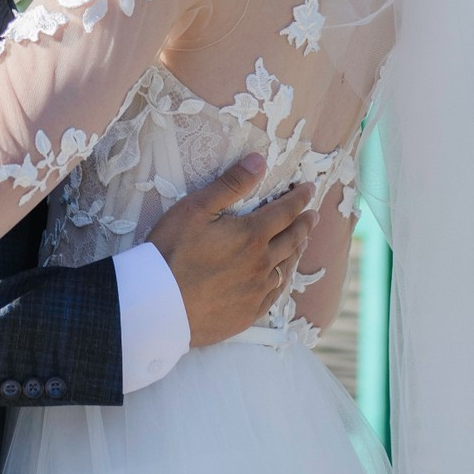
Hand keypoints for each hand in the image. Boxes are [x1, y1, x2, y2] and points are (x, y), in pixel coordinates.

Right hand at [146, 155, 318, 347]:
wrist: (160, 304)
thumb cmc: (172, 252)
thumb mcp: (196, 209)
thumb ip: (230, 185)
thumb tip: (259, 161)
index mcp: (251, 235)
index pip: (284, 212)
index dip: (299, 198)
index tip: (309, 189)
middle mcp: (261, 263)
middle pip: (292, 239)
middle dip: (304, 224)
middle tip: (313, 216)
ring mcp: (257, 291)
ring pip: (286, 267)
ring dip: (297, 251)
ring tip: (302, 243)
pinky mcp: (248, 313)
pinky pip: (275, 294)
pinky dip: (283, 280)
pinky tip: (281, 278)